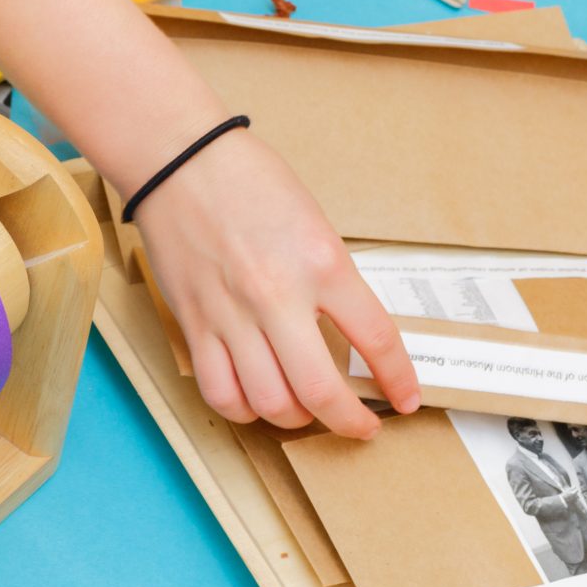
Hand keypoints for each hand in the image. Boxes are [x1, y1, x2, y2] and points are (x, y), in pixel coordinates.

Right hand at [137, 129, 418, 437]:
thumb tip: (348, 334)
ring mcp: (232, 314)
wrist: (179, 160)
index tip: (406, 398)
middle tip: (360, 426)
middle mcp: (277, 296)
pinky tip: (257, 402)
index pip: (375, 338)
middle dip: (349, 422)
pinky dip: (244, 410)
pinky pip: (221, 391)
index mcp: (322, 263)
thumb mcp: (314, 224)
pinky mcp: (195, 323)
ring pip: (269, 402)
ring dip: (297, 420)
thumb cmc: (248, 180)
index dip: (398, 379)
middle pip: (320, 390)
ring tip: (307, 412)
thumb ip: (332, 280)